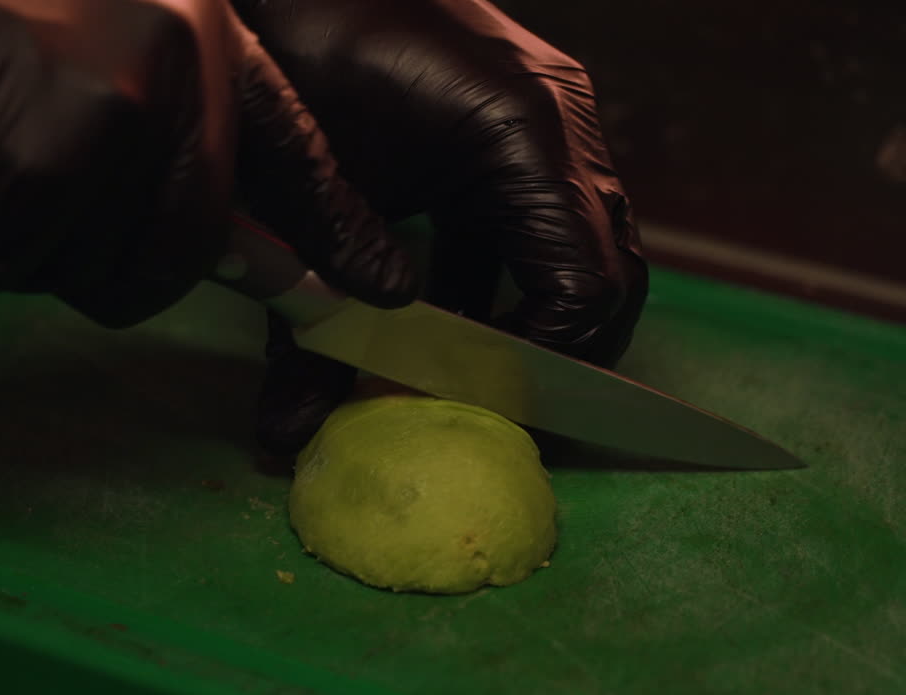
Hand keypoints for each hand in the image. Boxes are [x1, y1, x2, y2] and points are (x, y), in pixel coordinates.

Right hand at [0, 0, 414, 326]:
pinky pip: (53, 274)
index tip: (384, 283)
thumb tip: (264, 259)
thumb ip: (178, 139)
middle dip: (131, 255)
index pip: (289, 143)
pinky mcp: (51, 174)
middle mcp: (172, 70)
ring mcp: (117, 123)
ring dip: (62, 254)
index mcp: (190, 28)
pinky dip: (6, 254)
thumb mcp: (94, 51)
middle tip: (55, 200)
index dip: (335, 217)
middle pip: (197, 237)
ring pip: (127, 270)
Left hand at [238, 0, 648, 453]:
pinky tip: (450, 307)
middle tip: (499, 401)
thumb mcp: (302, 204)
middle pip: (613, 267)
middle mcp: (562, 118)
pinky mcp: (528, 113)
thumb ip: (306, 326)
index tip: (489, 405)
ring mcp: (555, 109)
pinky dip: (513, 272)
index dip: (547, 359)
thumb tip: (291, 431)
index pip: (586, 280)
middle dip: (562, 347)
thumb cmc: (294, 53)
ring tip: (475, 363)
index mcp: (524, 132)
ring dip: (540, 311)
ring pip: (590, 241)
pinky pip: (550, 209)